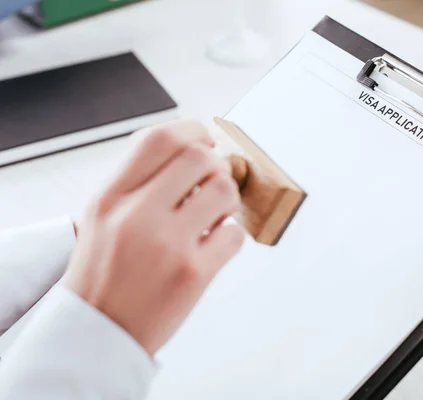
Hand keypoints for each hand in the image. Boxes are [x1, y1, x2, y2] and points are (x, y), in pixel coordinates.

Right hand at [64, 120, 244, 354]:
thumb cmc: (102, 274)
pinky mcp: (193, 274)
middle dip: (215, 164)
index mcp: (110, 198)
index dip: (192, 131)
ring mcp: (167, 245)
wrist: (96, 334)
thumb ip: (138, 182)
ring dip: (228, 198)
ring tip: (214, 214)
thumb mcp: (101, 218)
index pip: (159, 139)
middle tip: (212, 182)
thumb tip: (190, 151)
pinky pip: (234, 234)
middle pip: (198, 156)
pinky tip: (213, 245)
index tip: (204, 141)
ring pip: (224, 189)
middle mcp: (137, 215)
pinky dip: (230, 235)